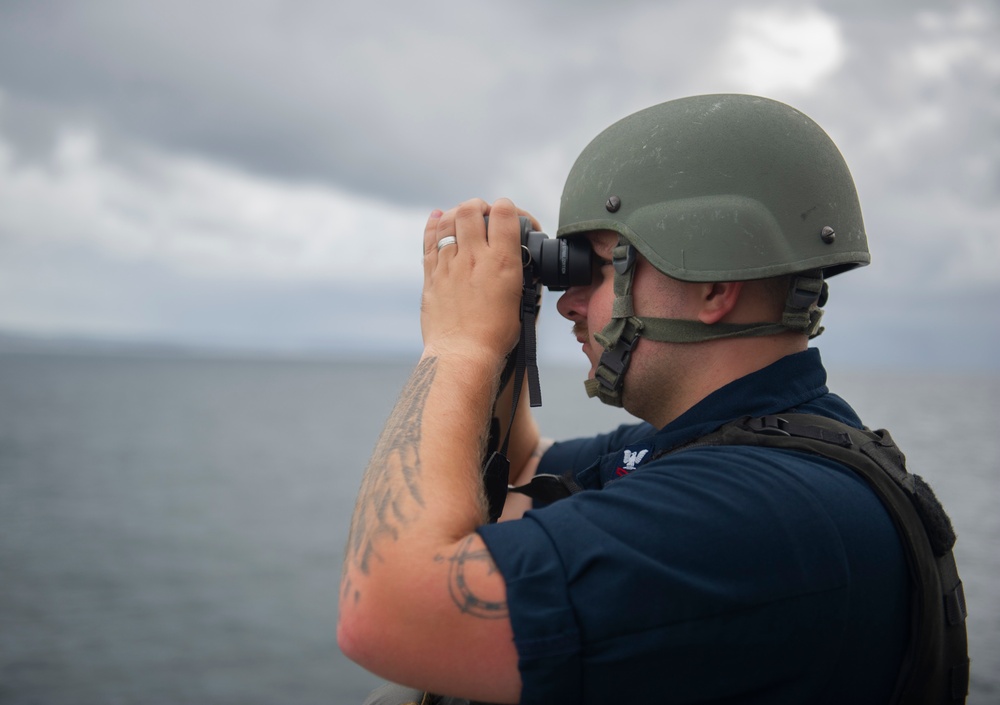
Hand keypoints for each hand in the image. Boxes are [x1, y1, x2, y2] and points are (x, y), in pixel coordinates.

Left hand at [421, 198, 538, 365]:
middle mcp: (473, 257)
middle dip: (478, 205)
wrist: (463, 354)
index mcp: (501, 262)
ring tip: (464, 216)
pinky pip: (429, 240)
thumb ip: (518, 275)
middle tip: (483, 213)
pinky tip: (438, 217)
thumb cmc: (496, 335)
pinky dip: (433, 224)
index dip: (507, 207)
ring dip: (457, 212)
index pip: (504, 213)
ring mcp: (449, 265)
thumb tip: (515, 261)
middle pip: (471, 210)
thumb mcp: (521, 301)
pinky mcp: (432, 276)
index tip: (507, 214)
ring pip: (448, 220)